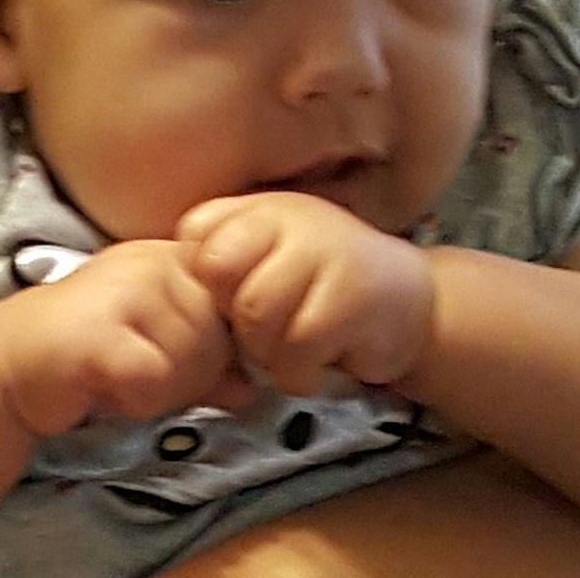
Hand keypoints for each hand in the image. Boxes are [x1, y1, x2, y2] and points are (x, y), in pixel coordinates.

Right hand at [0, 239, 233, 435]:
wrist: (8, 360)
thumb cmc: (91, 350)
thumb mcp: (159, 344)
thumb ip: (210, 359)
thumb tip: (254, 387)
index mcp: (174, 255)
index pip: (237, 309)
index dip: (219, 350)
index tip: (176, 357)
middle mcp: (154, 262)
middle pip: (218, 341)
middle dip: (188, 377)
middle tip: (139, 372)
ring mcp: (126, 290)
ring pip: (190, 364)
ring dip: (160, 391)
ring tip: (119, 375)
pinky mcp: (100, 332)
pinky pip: (153, 381)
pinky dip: (135, 400)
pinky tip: (105, 386)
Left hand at [178, 193, 433, 395]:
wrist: (412, 300)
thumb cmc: (323, 283)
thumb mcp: (272, 255)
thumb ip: (225, 258)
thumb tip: (167, 288)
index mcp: (262, 207)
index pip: (197, 234)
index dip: (207, 280)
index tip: (234, 297)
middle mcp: (290, 218)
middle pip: (220, 277)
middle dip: (234, 319)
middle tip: (265, 329)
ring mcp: (323, 253)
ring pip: (256, 317)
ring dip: (268, 352)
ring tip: (296, 345)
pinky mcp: (351, 298)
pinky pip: (296, 351)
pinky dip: (300, 372)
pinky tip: (323, 359)